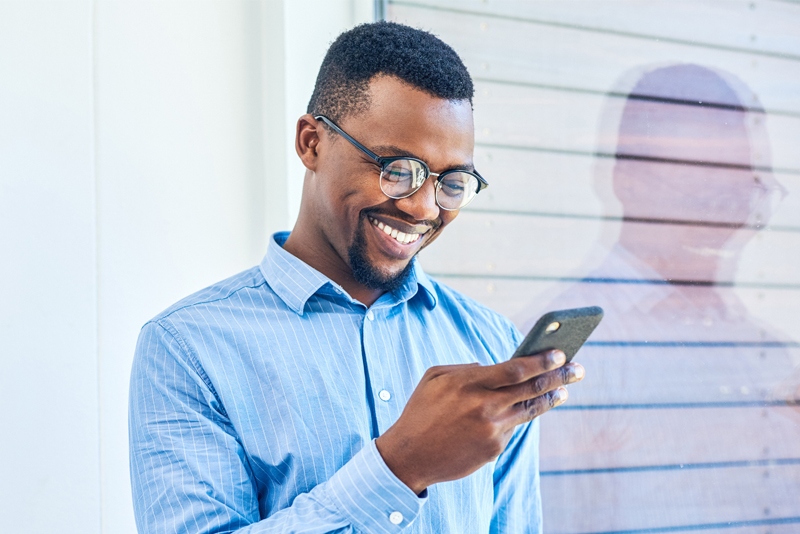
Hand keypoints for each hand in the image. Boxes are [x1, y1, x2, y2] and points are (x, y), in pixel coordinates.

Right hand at [375, 350, 583, 493]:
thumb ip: (466, 369)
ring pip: (530, 410)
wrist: (409, 456)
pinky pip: (512, 427)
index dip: (542, 361)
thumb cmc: (421, 411)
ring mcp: (491, 429)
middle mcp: (484, 406)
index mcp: (469, 383)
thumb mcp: (435, 378)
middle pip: (532, 388)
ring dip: (551, 398)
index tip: (560, 353)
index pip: (516, 368)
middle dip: (560, 377)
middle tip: (579, 369)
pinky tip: (527, 410)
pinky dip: (519, 417)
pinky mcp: (493, 449)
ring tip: (565, 391)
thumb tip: (494, 368)